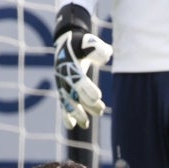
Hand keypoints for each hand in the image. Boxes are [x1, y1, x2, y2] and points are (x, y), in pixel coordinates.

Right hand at [53, 3, 111, 129]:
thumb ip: (97, 48)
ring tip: (85, 124)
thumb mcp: (89, 42)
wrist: (67, 43)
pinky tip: (71, 126)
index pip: (79, 80)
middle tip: (101, 110)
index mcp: (71, 65)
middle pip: (75, 94)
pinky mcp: (62, 90)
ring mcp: (62, 84)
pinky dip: (66, 115)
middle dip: (87, 104)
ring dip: (76, 114)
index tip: (97, 97)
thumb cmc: (81, 43)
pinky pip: (63, 104)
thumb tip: (107, 54)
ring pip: (68, 102)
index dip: (87, 89)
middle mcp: (64, 77)